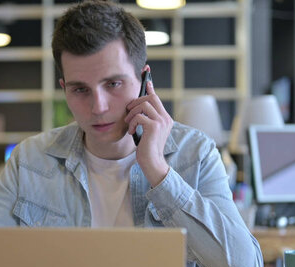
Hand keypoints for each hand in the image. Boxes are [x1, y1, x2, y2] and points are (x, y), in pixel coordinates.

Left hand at [124, 71, 172, 186]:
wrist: (152, 163)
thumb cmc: (147, 149)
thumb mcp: (146, 131)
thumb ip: (145, 119)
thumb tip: (136, 107)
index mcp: (165, 118)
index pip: (156, 96)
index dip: (150, 85)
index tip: (145, 74)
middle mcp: (166, 118)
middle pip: (150, 97)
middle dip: (135, 102)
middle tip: (129, 113)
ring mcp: (161, 122)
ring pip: (143, 104)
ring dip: (132, 113)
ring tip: (130, 124)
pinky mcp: (154, 127)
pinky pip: (139, 116)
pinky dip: (132, 123)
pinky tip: (132, 132)